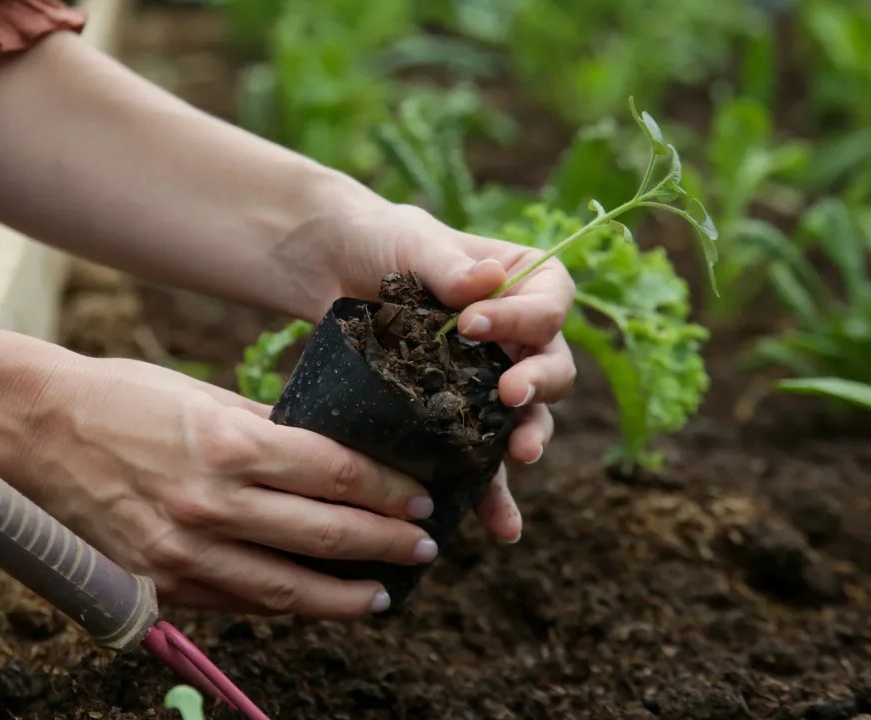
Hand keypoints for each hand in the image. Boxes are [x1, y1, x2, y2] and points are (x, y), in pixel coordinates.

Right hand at [0, 351, 441, 619]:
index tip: (421, 498)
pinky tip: (311, 604)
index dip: (389, 491)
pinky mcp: (156, 583)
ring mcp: (183, 552)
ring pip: (288, 589)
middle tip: (424, 547)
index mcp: (230, 444)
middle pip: (326, 534)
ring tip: (384, 593)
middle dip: (387, 544)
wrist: (35, 430)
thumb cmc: (120, 399)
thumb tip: (327, 456)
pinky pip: (236, 603)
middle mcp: (213, 503)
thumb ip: (266, 431)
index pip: (338, 474)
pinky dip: (282, 608)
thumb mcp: (202, 396)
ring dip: (346, 596)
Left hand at [274, 202, 577, 543]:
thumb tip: (488, 282)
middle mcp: (518, 334)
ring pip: (527, 418)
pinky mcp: (455, 415)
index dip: (524, 318)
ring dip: (529, 438)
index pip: (550, 303)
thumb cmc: (379, 240)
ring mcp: (489, 378)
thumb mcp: (411, 240)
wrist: (330, 269)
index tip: (472, 324)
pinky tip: (500, 526)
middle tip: (510, 395)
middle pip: (552, 365)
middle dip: (538, 384)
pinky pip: (483, 458)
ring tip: (519, 456)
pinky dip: (493, 492)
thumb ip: (448, 264)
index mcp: (522, 281)